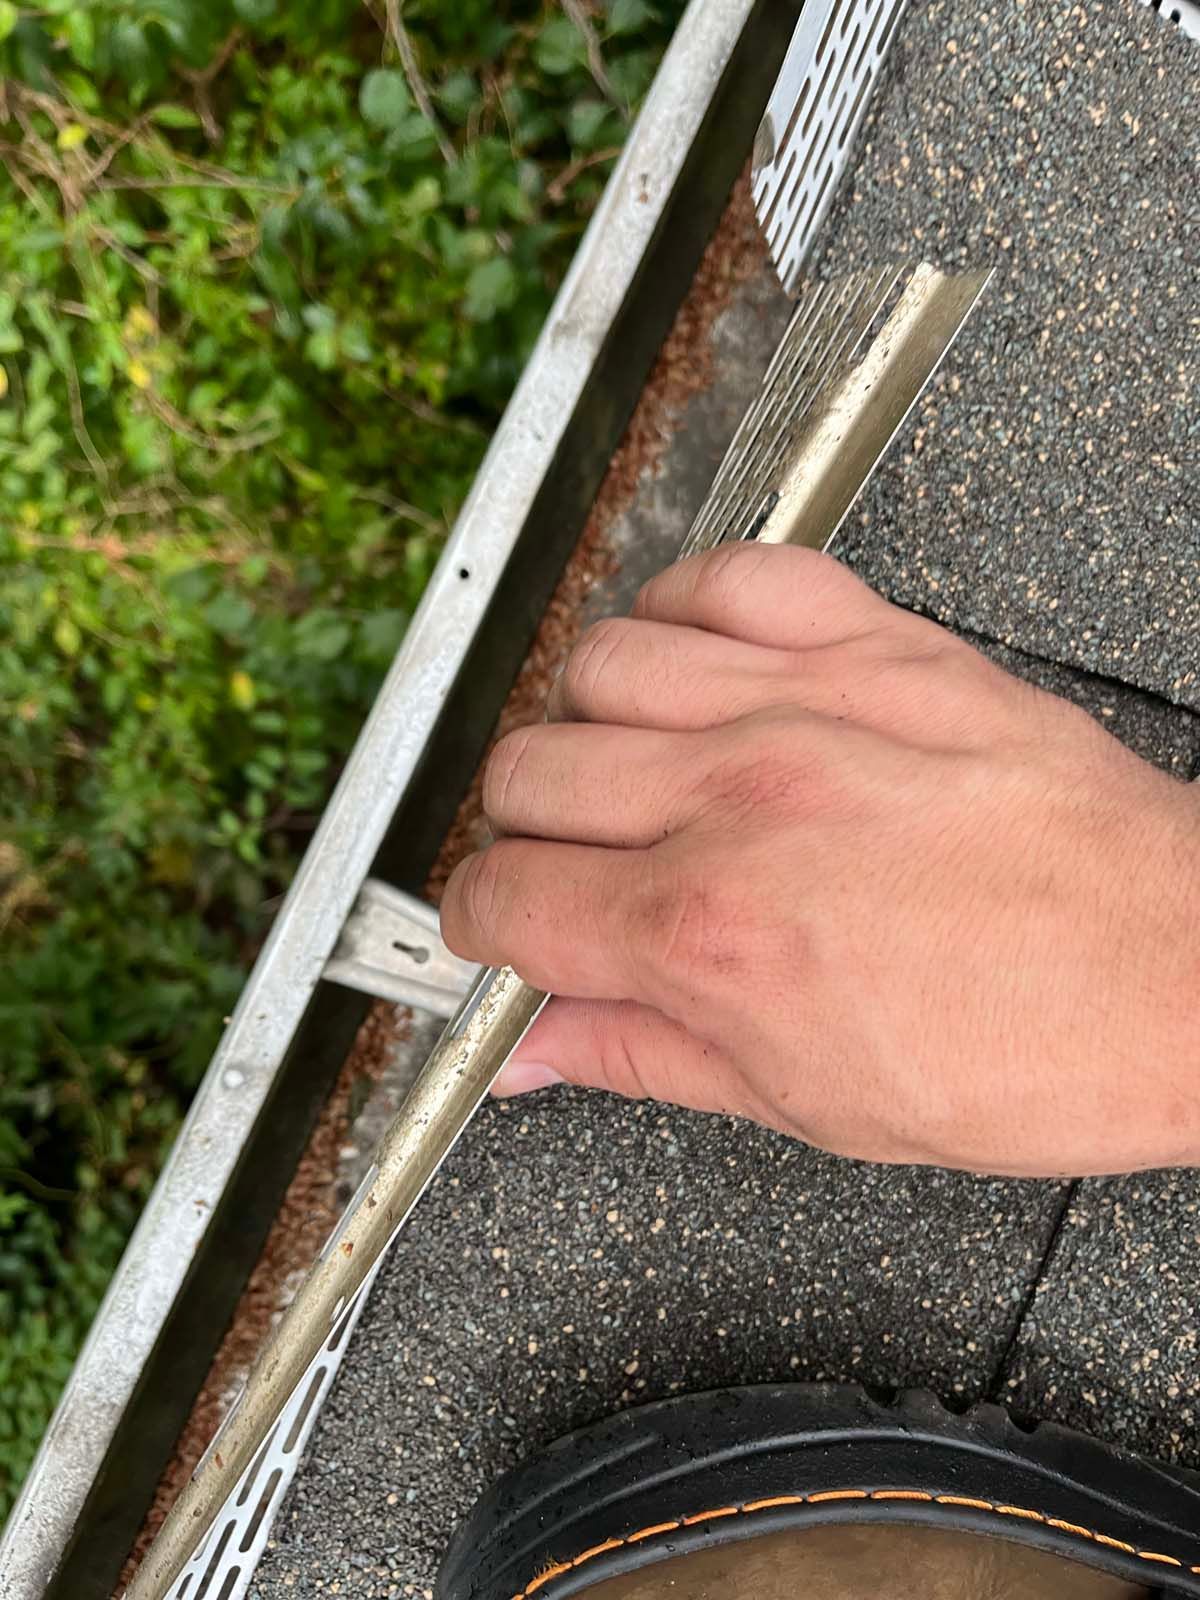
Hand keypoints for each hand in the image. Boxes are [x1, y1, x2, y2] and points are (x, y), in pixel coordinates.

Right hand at [440, 544, 1199, 1176]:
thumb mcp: (805, 1100)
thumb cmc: (1029, 1048)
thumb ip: (640, 1054)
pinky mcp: (878, 643)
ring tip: (637, 773)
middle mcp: (739, 800)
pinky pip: (726, 575)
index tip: (504, 928)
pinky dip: (684, 611)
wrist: (1182, 972)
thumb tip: (539, 1048)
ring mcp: (806, 703)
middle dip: (523, 834)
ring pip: (597, 663)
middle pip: (524, 772)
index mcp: (709, 931)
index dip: (479, 925)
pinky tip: (703, 671)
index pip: (502, 896)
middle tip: (575, 869)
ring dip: (590, 726)